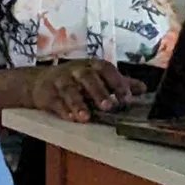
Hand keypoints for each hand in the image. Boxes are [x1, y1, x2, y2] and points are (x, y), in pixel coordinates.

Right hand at [28, 60, 144, 122]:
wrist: (40, 81)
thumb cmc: (76, 79)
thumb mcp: (98, 77)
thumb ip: (119, 83)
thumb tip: (144, 89)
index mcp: (93, 65)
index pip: (107, 70)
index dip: (117, 82)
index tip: (127, 98)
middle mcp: (77, 70)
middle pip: (88, 78)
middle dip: (99, 92)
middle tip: (109, 106)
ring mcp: (61, 81)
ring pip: (69, 90)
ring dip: (79, 103)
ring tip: (86, 118)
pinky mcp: (47, 94)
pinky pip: (55, 101)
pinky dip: (63, 110)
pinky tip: (70, 118)